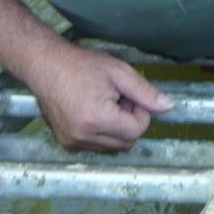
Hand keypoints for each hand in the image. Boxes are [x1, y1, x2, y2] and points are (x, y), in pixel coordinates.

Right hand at [25, 41, 174, 151]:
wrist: (45, 65)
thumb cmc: (80, 65)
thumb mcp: (119, 72)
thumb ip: (146, 92)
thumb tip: (168, 106)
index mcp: (97, 119)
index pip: (137, 131)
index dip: (141, 113)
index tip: (131, 97)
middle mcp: (83, 136)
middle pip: (126, 143)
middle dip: (130, 122)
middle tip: (120, 99)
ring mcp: (72, 142)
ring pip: (112, 147)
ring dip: (117, 129)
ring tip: (105, 104)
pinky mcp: (66, 143)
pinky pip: (96, 146)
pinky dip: (102, 133)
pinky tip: (93, 112)